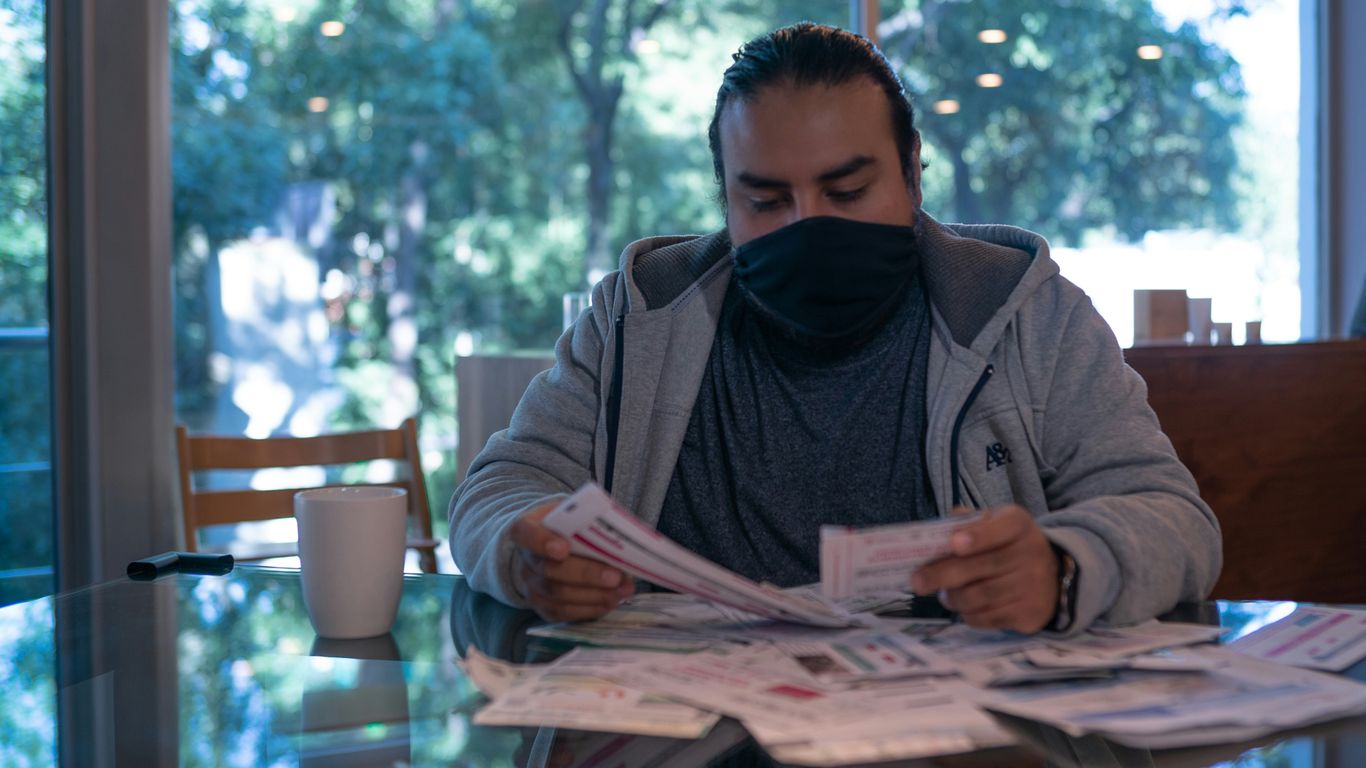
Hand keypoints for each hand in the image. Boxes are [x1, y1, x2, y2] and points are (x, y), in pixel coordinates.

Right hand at [510, 500, 634, 621]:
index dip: (543, 542)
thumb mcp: (573, 514)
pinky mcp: (542, 606)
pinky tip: (610, 602)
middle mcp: (524, 559)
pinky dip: (590, 608)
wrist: (550, 545)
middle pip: (550, 569)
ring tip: (622, 590)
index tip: (563, 548)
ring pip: (558, 595)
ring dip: (594, 595)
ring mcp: (530, 585)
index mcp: (527, 528)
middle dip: (586, 574)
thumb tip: (620, 544)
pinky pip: (563, 612)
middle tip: (615, 577)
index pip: (527, 534)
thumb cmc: (566, 526)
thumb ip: (589, 524)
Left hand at [911, 505, 1058, 632]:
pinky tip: (964, 608)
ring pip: (981, 596)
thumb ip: (968, 524)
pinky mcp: (1030, 614)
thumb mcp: (995, 525)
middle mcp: (1031, 553)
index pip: (1000, 528)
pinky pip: (989, 618)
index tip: (953, 544)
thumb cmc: (1008, 546)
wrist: (1052, 576)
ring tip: (944, 596)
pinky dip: (969, 615)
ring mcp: (1033, 586)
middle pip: (982, 567)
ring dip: (953, 598)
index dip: (977, 537)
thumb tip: (938, 531)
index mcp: (1018, 525)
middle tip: (917, 582)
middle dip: (943, 574)